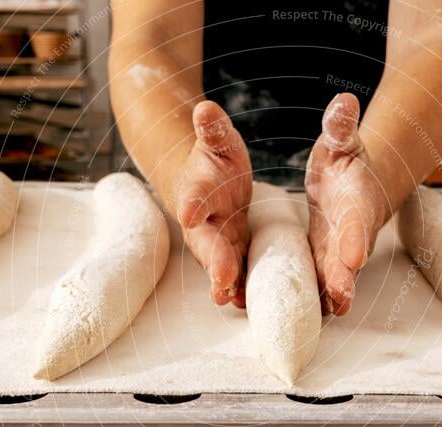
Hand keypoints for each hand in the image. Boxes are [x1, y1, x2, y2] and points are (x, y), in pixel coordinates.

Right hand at [177, 101, 252, 306]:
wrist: (206, 184)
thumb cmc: (214, 159)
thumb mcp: (219, 141)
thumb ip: (212, 129)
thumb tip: (205, 107)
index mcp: (197, 191)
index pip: (192, 196)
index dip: (191, 203)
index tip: (189, 211)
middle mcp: (202, 224)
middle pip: (205, 243)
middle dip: (214, 260)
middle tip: (222, 278)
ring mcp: (216, 244)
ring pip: (219, 266)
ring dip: (226, 284)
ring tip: (234, 301)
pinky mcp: (231, 256)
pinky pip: (235, 275)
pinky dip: (241, 290)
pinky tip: (252, 303)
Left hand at [306, 93, 386, 315]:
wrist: (355, 182)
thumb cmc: (346, 158)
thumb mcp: (341, 141)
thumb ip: (341, 127)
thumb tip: (344, 101)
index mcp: (355, 201)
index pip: (357, 220)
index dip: (355, 238)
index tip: (354, 256)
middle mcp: (351, 231)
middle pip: (348, 257)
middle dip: (344, 276)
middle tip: (340, 297)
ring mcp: (338, 249)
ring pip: (336, 275)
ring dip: (332, 294)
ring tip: (327, 315)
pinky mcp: (324, 258)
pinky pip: (320, 278)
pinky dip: (317, 294)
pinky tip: (308, 314)